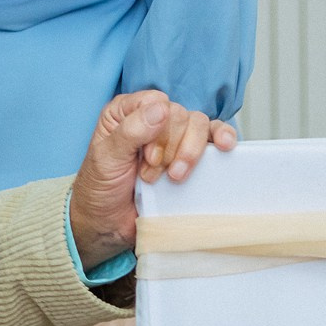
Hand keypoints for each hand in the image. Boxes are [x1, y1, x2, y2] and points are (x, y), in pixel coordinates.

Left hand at [68, 90, 234, 267]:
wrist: (110, 222)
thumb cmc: (101, 188)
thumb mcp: (107, 158)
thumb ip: (131, 131)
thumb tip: (161, 108)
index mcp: (125, 113)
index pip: (156, 102)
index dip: (158, 128)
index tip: (147, 157)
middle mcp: (151, 119)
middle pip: (180, 115)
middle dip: (171, 147)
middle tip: (151, 173)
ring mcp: (173, 137)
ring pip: (199, 125)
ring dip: (190, 152)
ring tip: (175, 177)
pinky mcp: (189, 154)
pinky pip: (214, 135)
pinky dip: (222, 136)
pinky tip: (224, 146)